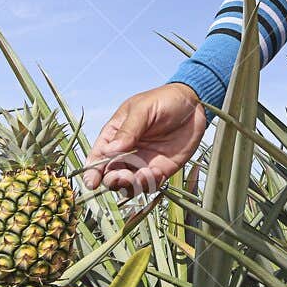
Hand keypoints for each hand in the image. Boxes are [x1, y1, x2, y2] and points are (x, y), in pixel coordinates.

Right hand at [82, 83, 207, 196]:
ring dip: (132, 186)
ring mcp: (143, 163)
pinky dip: (150, 184)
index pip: (98, 156)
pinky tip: (156, 172)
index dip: (92, 171)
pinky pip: (150, 185)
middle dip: (113, 180)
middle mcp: (126, 152)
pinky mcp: (161, 170)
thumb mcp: (143, 109)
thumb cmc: (164, 100)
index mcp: (115, 135)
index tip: (92, 182)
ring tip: (143, 175)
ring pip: (129, 185)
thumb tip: (109, 151)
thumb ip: (128, 130)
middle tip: (123, 176)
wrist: (194, 105)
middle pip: (111, 175)